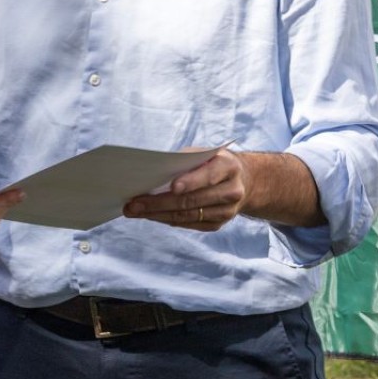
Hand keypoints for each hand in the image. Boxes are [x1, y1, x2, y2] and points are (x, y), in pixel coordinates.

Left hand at [123, 150, 246, 231]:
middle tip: (134, 203)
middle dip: (159, 203)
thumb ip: (184, 161)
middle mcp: (231, 191)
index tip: (171, 187)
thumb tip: (153, 174)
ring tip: (134, 211)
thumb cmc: (213, 162)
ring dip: (158, 214)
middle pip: (192, 200)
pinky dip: (167, 219)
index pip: (208, 176)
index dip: (190, 182)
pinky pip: (189, 224)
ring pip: (187, 216)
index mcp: (228, 167)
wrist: (243, 181)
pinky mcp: (217, 224)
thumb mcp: (204, 154)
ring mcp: (226, 211)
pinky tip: (151, 215)